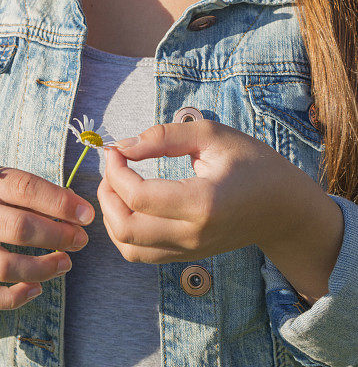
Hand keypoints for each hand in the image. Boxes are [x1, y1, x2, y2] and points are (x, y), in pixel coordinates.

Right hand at [0, 161, 93, 308]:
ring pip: (5, 266)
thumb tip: (76, 208)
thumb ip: (30, 189)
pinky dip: (15, 297)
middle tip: (80, 240)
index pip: (24, 189)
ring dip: (43, 268)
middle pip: (17, 228)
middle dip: (57, 235)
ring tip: (66, 263)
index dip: (60, 203)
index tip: (86, 215)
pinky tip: (37, 288)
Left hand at [97, 119, 316, 263]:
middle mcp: (193, 235)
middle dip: (106, 194)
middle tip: (112, 164)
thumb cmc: (253, 163)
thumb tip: (124, 145)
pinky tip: (129, 202)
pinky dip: (124, 230)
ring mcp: (189, 251)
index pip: (138, 197)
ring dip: (111, 215)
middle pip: (126, 229)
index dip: (116, 170)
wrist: (284, 208)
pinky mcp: (186, 257)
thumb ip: (164, 137)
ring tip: (116, 182)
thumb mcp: (212, 135)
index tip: (116, 148)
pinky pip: (141, 254)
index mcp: (203, 203)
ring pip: (128, 248)